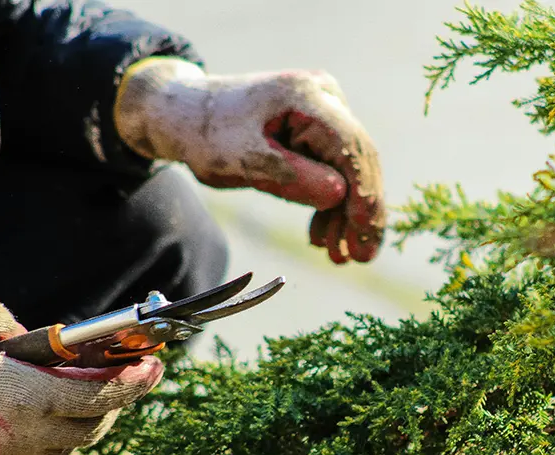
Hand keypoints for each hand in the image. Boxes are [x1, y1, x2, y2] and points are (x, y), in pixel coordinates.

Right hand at [0, 301, 162, 454]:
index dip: (136, 382)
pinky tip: (52, 418)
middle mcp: (29, 438)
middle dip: (118, 399)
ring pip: (73, 444)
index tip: (156, 365)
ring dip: (89, 418)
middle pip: (96, 423)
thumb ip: (3, 325)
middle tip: (130, 374)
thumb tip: (27, 336)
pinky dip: (60, 439)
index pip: (103, 395)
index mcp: (28, 399)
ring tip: (92, 391)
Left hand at [114, 59, 384, 263]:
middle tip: (360, 257)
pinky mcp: (315, 132)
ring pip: (347, 171)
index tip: (365, 232)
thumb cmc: (209, 135)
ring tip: (338, 257)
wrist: (188, 117)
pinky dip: (328, 206)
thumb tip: (340, 196)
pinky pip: (332, 171)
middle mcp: (324, 99)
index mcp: (306, 97)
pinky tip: (322, 236)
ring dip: (344, 216)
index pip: (350, 146)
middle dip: (360, 212)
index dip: (364, 192)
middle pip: (357, 160)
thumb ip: (291, 176)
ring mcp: (322, 115)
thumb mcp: (243, 160)